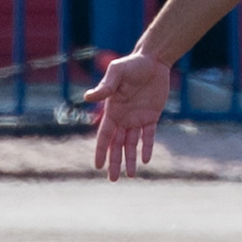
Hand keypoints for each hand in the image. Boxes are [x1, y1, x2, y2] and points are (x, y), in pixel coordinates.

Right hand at [86, 51, 169, 176]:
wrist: (153, 61)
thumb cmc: (132, 64)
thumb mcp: (116, 72)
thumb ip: (105, 86)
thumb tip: (88, 97)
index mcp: (112, 110)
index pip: (104, 136)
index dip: (101, 151)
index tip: (98, 166)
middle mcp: (123, 117)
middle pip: (117, 145)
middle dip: (114, 162)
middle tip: (113, 180)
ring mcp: (137, 118)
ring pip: (132, 144)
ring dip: (130, 159)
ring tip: (131, 175)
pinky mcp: (152, 116)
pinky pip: (149, 135)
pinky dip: (147, 147)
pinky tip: (146, 159)